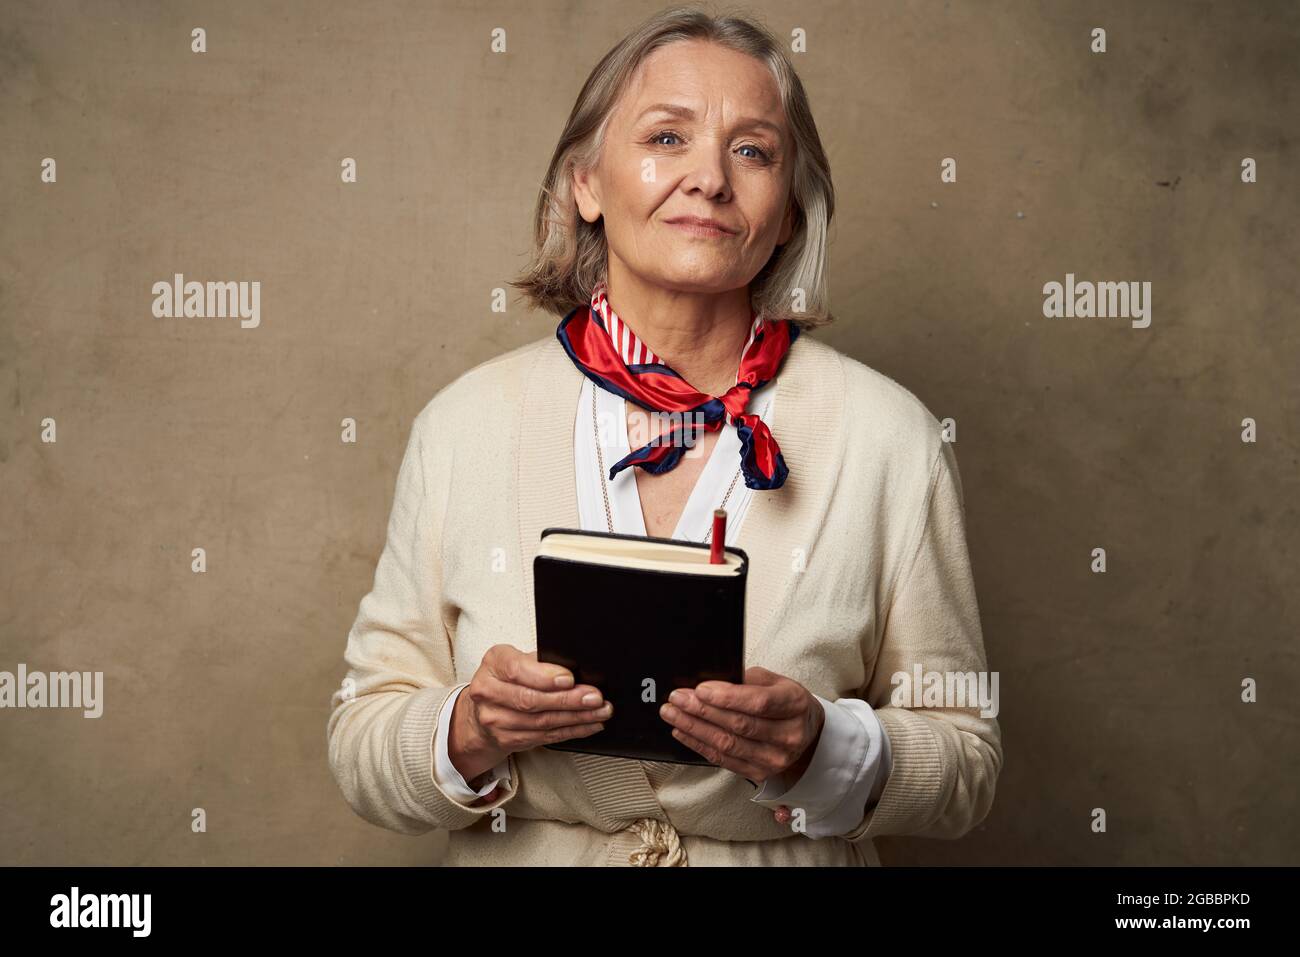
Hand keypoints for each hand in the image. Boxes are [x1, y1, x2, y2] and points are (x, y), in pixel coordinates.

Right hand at [448, 645, 613, 782]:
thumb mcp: (518, 659)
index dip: (545, 676)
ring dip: (576, 718)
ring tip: (599, 711)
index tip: (570, 678)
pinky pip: (544, 737)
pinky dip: (571, 731)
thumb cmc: (507, 678)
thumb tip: (577, 666)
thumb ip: (540, 661)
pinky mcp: (507, 739)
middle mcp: (488, 692)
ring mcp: (495, 720)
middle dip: (568, 700)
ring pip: (541, 722)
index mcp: (493, 664)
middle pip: (531, 700)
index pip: (517, 670)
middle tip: (594, 697)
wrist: (484, 709)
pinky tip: (589, 725)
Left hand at [657, 666, 824, 815]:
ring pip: (727, 744)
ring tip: (673, 714)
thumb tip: (711, 682)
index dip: (727, 697)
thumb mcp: (776, 682)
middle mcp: (788, 735)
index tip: (700, 689)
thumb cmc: (787, 703)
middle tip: (677, 698)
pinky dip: (699, 745)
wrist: (807, 736)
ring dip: (694, 728)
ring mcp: (774, 758)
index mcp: (795, 705)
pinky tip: (683, 732)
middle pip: (739, 725)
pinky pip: (723, 760)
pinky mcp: (760, 773)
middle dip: (702, 711)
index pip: (758, 703)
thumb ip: (747, 680)